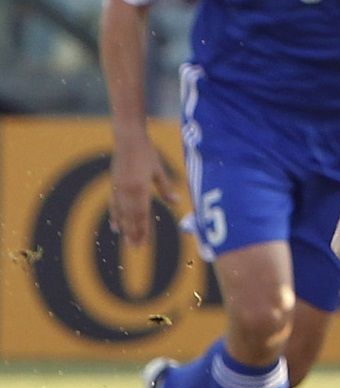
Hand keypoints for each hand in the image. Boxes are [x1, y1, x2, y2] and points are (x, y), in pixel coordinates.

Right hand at [107, 132, 177, 246]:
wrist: (127, 138)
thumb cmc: (146, 152)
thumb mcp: (159, 170)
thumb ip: (165, 188)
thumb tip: (177, 202)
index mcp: (140, 188)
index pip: (142, 214)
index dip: (143, 230)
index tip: (144, 243)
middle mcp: (127, 191)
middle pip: (131, 217)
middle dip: (134, 234)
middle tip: (136, 249)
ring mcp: (118, 189)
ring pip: (122, 213)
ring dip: (125, 229)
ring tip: (127, 243)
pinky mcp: (114, 185)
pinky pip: (114, 205)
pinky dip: (115, 216)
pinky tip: (115, 227)